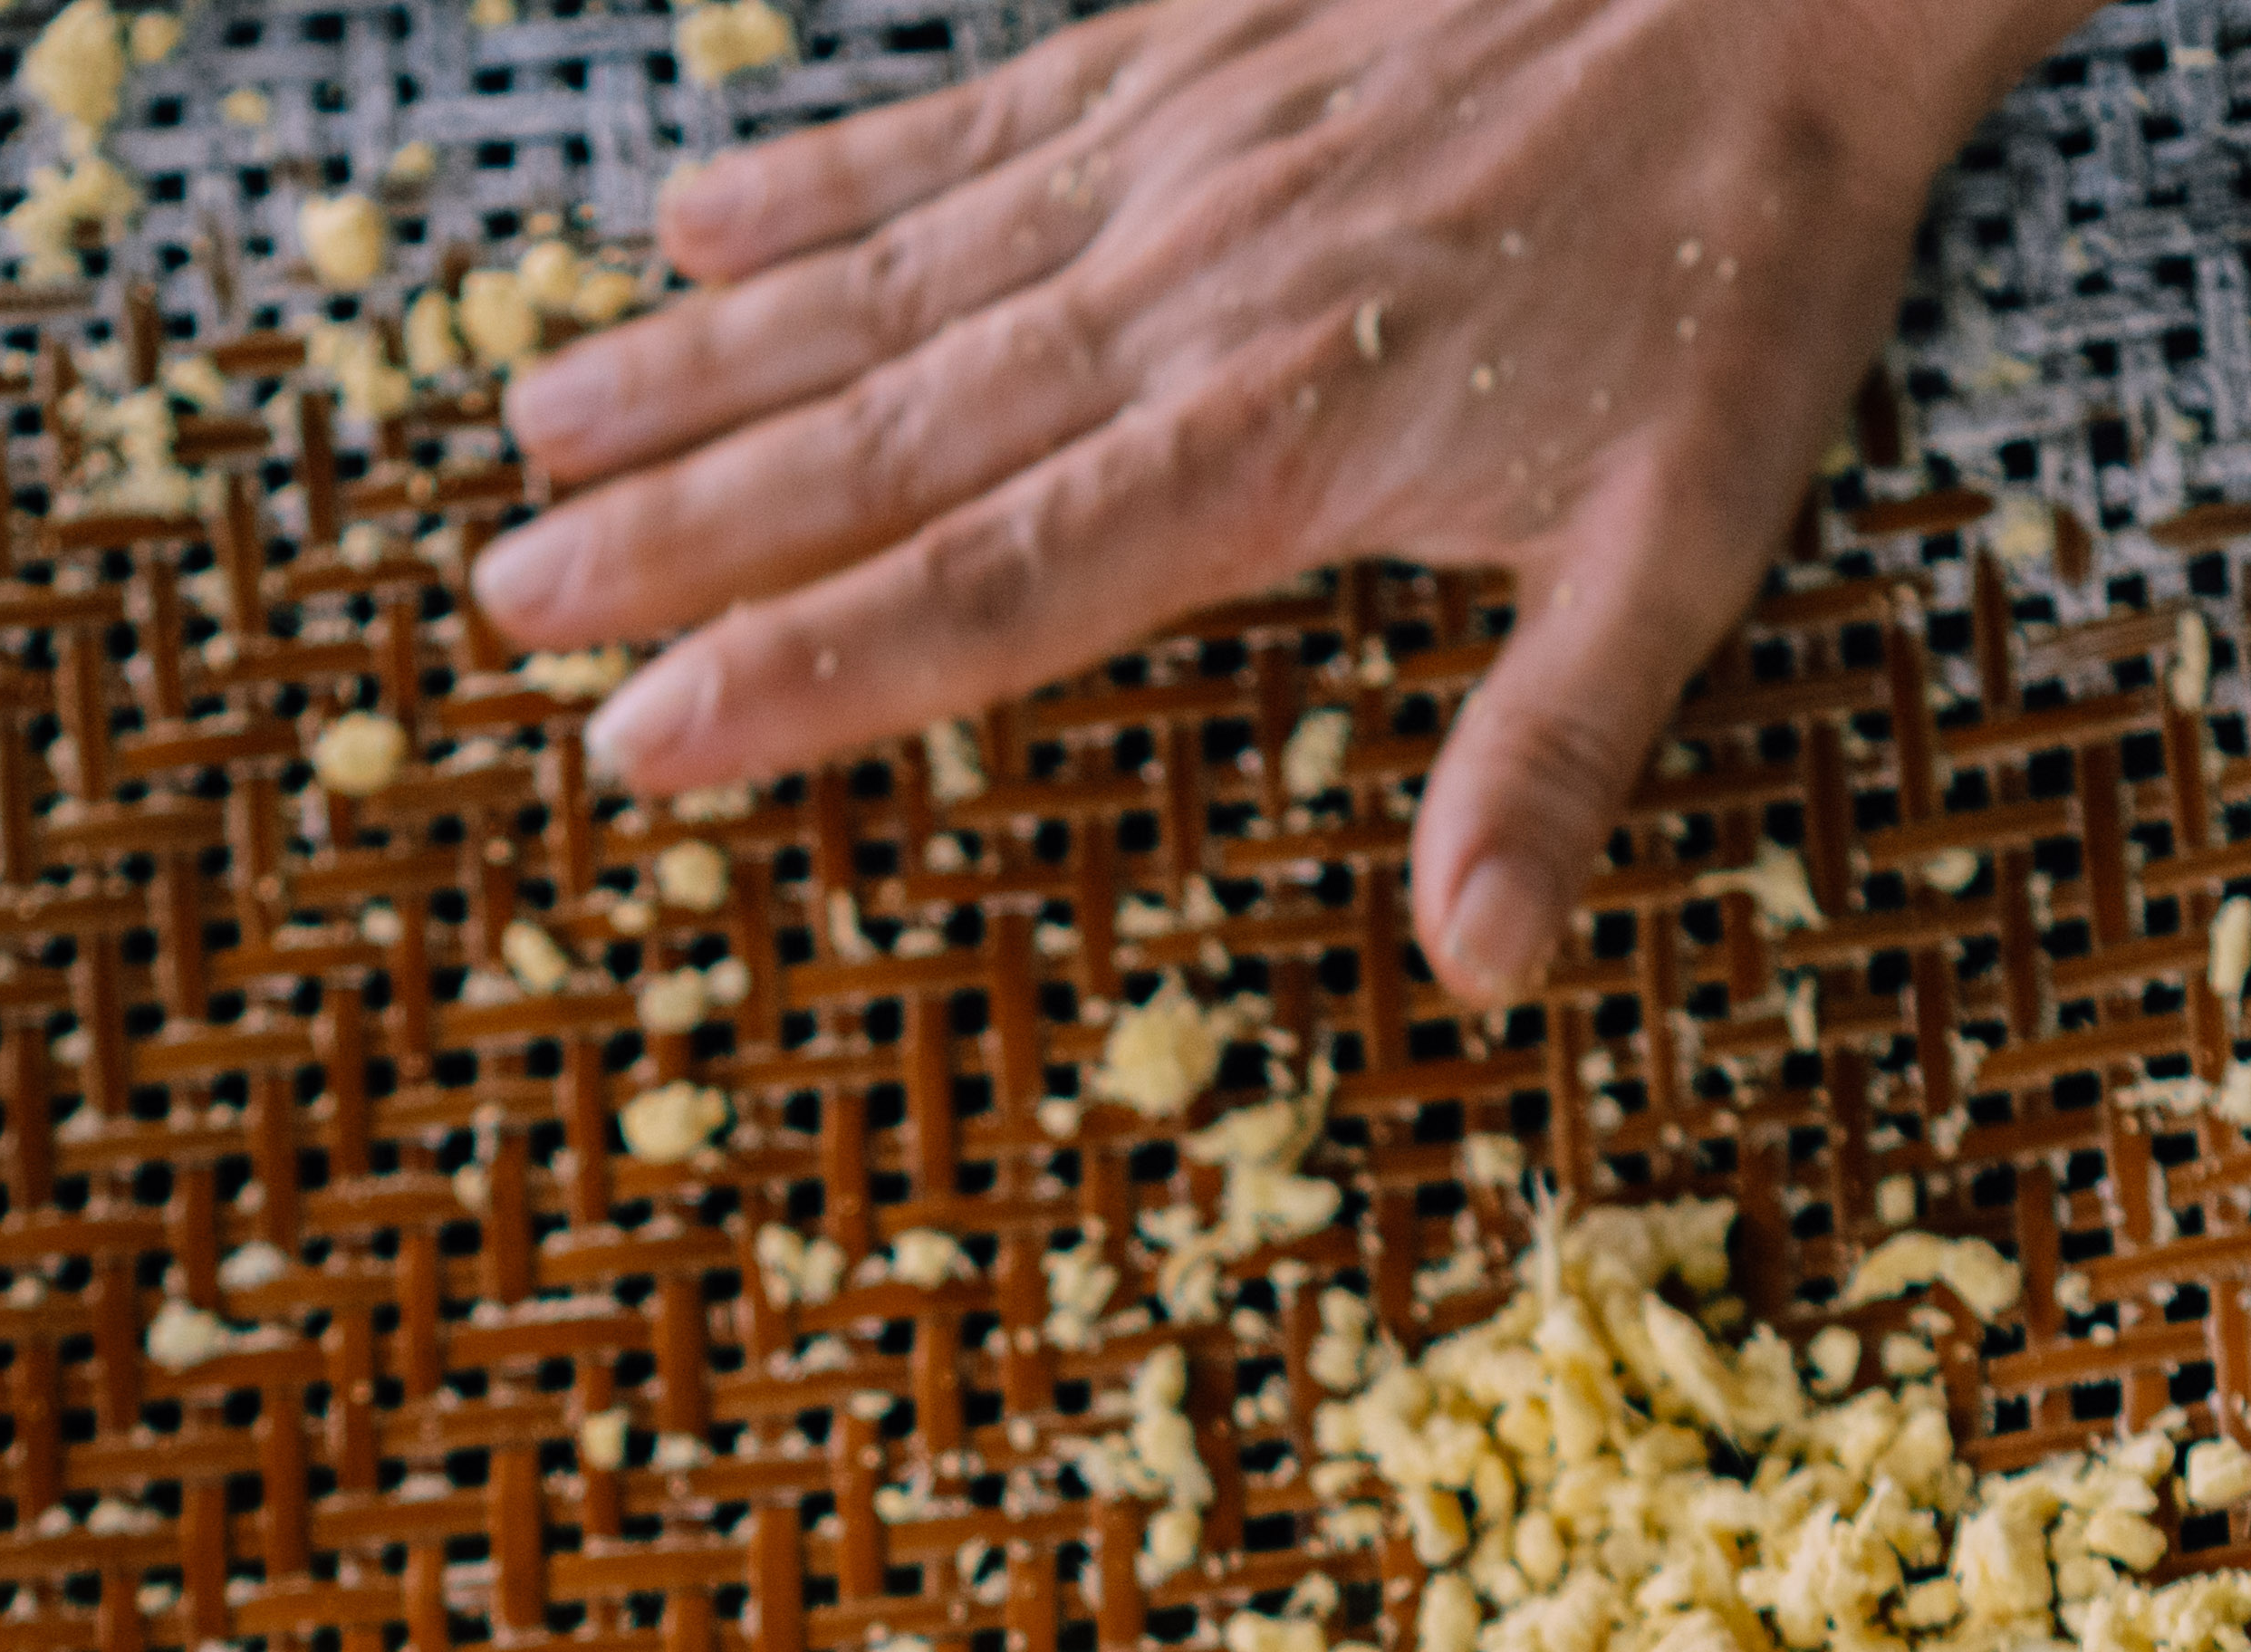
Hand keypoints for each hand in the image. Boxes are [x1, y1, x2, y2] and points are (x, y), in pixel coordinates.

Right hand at [480, 0, 2074, 1002]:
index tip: (649, 739)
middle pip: (886, 439)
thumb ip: (1558, 748)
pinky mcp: (1182, 38)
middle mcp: (1180, 301)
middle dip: (683, 531)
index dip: (810, 671)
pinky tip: (694, 223)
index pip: (995, 585)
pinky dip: (819, 180)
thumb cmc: (1744, 259)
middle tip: (506, 601)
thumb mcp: (1691, 535)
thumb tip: (1482, 962)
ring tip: (536, 428)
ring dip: (701, 366)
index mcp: (1277, 444)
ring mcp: (1166, 159)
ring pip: (885, 283)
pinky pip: (962, 129)